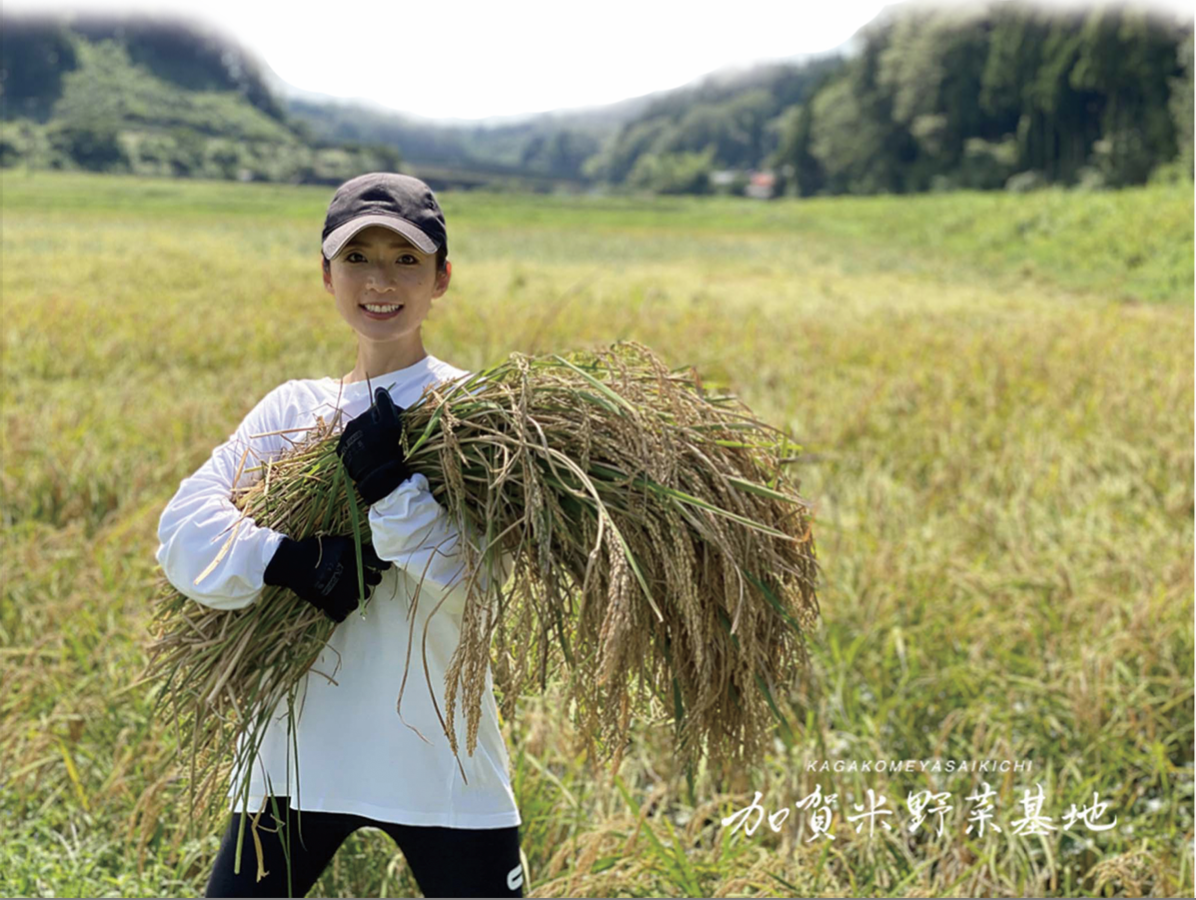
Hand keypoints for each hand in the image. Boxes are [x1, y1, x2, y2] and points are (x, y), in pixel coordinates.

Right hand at [263, 534, 391, 622]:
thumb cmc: (315, 548)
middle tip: (360, 578)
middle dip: (370, 580)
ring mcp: (343, 592)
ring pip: (361, 599)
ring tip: (347, 591)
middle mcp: (354, 576)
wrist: (291, 562)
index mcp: (357, 559)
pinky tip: (338, 604)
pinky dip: (341, 611)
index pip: (381, 565)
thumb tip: (372, 556)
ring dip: (356, 595)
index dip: (382, 567)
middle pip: (374, 583)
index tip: (380, 568)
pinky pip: (342, 615)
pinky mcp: (330, 604)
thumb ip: (358, 549)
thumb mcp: (340, 543)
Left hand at [335, 387, 412, 505]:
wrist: (377, 476)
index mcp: (365, 417)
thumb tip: (379, 389)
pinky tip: (369, 455)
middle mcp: (353, 425)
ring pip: (361, 432)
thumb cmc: (388, 449)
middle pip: (369, 420)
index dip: (392, 414)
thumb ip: (385, 404)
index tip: (399, 423)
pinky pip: (353, 445)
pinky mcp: (342, 452)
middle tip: (389, 438)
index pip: (380, 408)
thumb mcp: (392, 425)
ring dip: (369, 436)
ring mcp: (346, 439)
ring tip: (378, 448)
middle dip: (378, 425)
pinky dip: (360, 447)